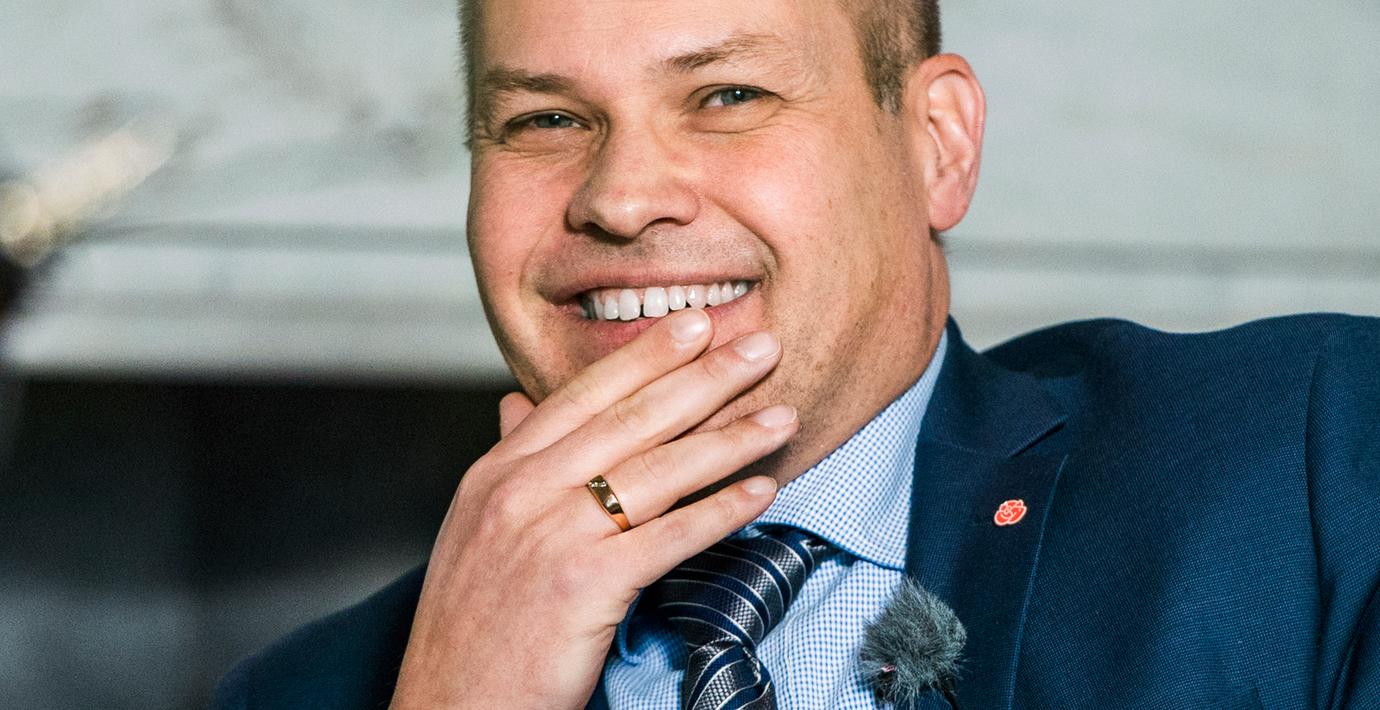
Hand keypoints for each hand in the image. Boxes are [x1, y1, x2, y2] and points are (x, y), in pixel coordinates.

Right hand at [390, 309, 796, 708]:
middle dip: (704, 378)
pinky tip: (761, 493)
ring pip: (657, 472)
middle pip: (630, 420)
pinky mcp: (581, 586)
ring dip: (729, 439)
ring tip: (782, 417)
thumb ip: (509, 462)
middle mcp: (521, 491)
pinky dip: (720, 513)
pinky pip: (667, 538)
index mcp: (498, 472)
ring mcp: (550, 536)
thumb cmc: (472, 625)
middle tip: (761, 346)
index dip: (646, 357)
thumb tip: (516, 403)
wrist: (450, 706)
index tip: (696, 325)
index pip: (584, 397)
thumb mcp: (476, 528)